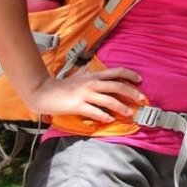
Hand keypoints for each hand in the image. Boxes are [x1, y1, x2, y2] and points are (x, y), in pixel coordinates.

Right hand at [26, 66, 144, 122]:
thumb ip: (87, 72)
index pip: (116, 72)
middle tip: (142, 99)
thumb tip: (93, 66)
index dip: (130, 75)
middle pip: (117, 86)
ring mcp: (85, 94)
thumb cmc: (63, 85)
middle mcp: (92, 83)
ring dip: (121, 107)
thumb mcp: (78, 75)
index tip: (140, 80)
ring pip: (108, 100)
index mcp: (94, 75)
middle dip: (131, 92)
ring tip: (129, 112)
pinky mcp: (78, 105)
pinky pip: (95, 112)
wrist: (45, 92)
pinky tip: (110, 120)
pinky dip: (104, 116)